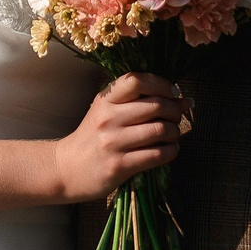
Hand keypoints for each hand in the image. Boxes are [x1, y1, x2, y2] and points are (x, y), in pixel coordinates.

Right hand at [53, 73, 191, 202]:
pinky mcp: (119, 165)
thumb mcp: (107, 112)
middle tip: (176, 117)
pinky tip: (168, 150)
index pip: (136, 81)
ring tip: (172, 136)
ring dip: (175, 133)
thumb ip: (139, 103)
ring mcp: (113, 142)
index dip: (161, 84)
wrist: (67, 168)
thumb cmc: (93, 138)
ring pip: (160, 130)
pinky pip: (157, 155)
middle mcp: (108, 118)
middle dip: (174, 111)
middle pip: (156, 105)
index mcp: (105, 100)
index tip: (173, 93)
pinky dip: (171, 152)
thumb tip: (183, 100)